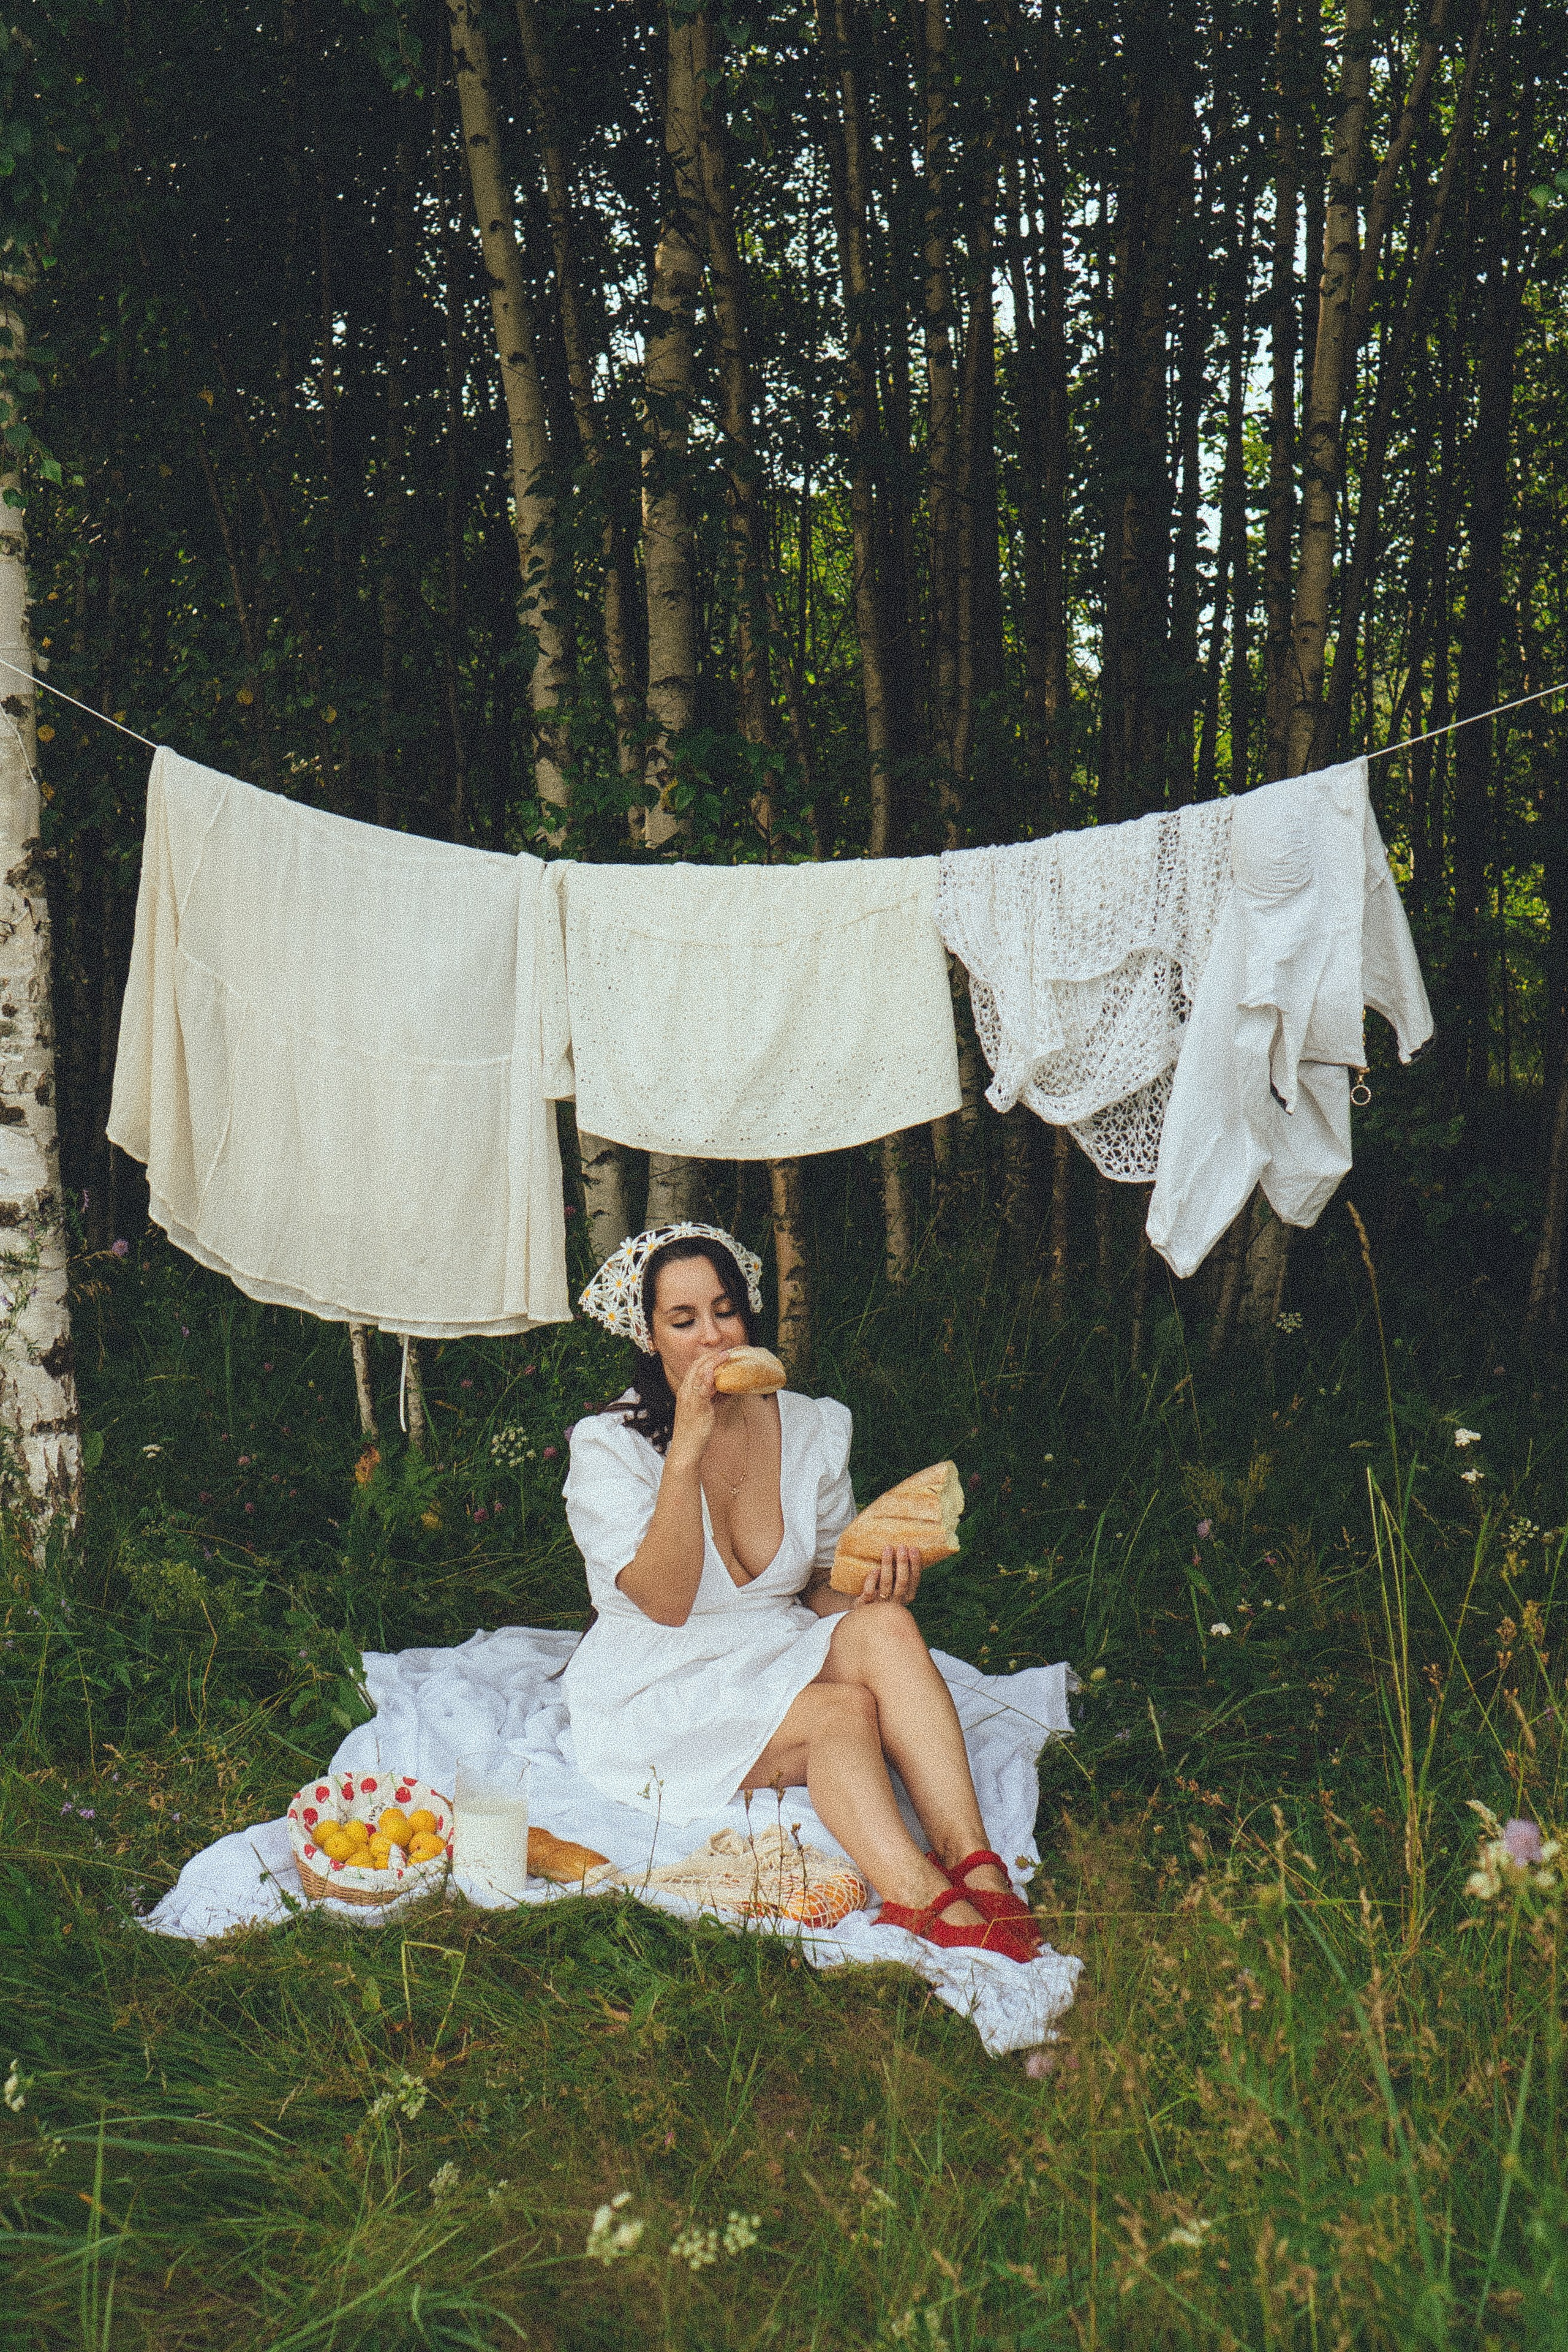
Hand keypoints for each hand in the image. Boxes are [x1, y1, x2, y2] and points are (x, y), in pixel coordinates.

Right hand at [667, 1348, 728, 1468]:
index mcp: (685, 1392)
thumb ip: (716, 1398)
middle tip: (727, 1351)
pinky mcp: (696, 1407)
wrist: (685, 1449)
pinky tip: (715, 1371)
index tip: (720, 1354)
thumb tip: (730, 1388)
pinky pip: (701, 1389)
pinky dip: (708, 1378)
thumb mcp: (706, 1411)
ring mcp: (689, 1399)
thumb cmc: (695, 1432)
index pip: (694, 1368)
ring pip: (699, 1373)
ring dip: (713, 1362)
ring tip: (726, 1355)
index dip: (707, 1359)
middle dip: (711, 1356)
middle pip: (696, 1366)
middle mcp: (685, 1392)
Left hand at [853, 1542, 922, 1606]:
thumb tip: (906, 1546)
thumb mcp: (894, 1583)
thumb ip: (900, 1570)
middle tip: (902, 1547)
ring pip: (886, 1585)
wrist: (861, 1612)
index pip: (915, 1580)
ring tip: (887, 1549)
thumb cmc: (880, 1590)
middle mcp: (896, 1601)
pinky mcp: (866, 1605)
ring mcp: (881, 1604)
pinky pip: (870, 1593)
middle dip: (903, 1563)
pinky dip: (872, 1580)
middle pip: (902, 1582)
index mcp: (906, 1595)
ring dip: (888, 1566)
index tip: (913, 1549)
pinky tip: (874, 1569)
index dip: (915, 1564)